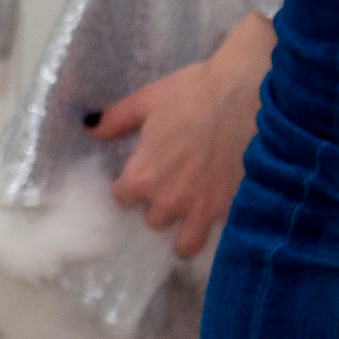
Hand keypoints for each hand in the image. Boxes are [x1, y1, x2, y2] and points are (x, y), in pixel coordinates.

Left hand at [92, 9, 275, 257]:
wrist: (250, 96)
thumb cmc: (194, 93)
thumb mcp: (147, 100)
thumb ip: (115, 119)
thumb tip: (89, 127)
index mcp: (142, 177)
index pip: (121, 199)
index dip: (128, 186)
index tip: (139, 175)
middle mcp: (168, 201)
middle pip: (153, 221)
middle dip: (159, 206)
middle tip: (172, 186)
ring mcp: (202, 211)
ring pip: (184, 244)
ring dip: (184, 232)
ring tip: (192, 216)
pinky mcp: (234, 211)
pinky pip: (219, 235)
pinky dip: (217, 229)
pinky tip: (221, 213)